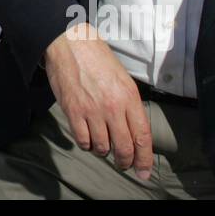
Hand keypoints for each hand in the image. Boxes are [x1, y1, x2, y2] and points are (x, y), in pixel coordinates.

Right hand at [42, 22, 153, 179]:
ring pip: (103, 147)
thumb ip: (129, 104)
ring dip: (104, 151)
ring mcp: (92, 111)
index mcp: (129, 97)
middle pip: (124, 147)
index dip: (144, 158)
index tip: (144, 171)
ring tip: (103, 145)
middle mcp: (113, 107)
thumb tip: (133, 129)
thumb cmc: (96, 58)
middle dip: (126, 162)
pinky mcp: (73, 112)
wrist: (70, 44)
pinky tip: (88, 137)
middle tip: (124, 165)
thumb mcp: (122, 78)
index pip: (142, 136)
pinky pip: (83, 140)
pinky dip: (86, 144)